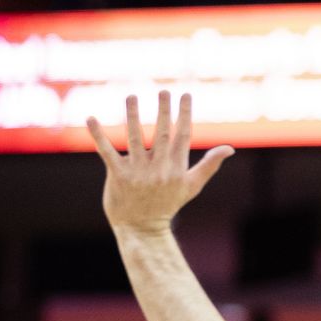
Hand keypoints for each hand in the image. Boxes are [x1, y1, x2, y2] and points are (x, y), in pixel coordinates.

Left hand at [86, 91, 233, 232]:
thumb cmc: (167, 205)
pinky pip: (107, 151)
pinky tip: (91, 118)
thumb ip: (209, 165)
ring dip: (133, 116)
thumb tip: (230, 149)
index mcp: (176, 168)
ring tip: (132, 96)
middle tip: (164, 91)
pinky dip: (98, 135)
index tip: (186, 96)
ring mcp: (137, 172)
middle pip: (162, 134)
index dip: (184, 115)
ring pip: (135, 138)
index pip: (183, 137)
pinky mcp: (118, 175)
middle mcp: (158, 169)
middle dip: (163, 111)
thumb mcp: (192, 186)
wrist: (142, 229)